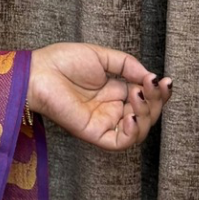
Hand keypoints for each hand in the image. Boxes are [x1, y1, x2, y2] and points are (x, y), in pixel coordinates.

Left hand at [28, 43, 170, 150]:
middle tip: (152, 85)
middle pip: (146, 114)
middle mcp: (111, 109)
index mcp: (113, 92)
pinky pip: (119, 142)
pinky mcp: (92, 132)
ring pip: (138, 130)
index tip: (163, 80)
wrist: (37, 71)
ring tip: (137, 94)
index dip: (158, 92)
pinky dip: (132, 133)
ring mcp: (102, 122)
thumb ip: (127, 65)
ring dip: (146, 114)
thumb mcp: (101, 57)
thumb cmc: (61, 62)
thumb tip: (151, 77)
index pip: (145, 98)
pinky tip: (132, 116)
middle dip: (155, 101)